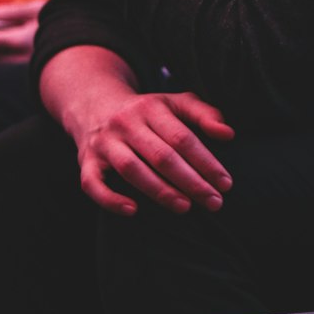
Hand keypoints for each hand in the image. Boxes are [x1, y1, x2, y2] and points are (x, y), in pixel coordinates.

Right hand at [68, 86, 234, 216]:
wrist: (93, 103)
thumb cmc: (145, 111)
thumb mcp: (174, 103)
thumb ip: (203, 114)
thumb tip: (228, 134)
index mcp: (151, 108)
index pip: (183, 138)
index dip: (206, 162)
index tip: (226, 183)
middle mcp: (126, 123)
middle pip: (161, 155)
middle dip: (191, 181)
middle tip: (214, 202)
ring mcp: (104, 143)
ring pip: (131, 169)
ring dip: (159, 190)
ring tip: (185, 207)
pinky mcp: (85, 161)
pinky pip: (92, 183)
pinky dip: (110, 199)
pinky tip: (132, 210)